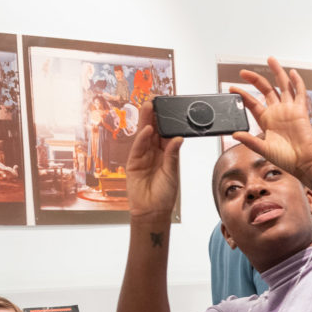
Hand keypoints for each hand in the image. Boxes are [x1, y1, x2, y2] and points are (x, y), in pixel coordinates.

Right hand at [126, 101, 182, 221]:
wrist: (152, 211)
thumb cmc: (164, 195)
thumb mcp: (172, 173)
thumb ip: (172, 155)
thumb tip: (178, 139)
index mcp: (166, 154)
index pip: (165, 133)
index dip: (165, 121)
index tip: (167, 108)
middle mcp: (154, 153)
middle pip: (153, 131)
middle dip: (153, 116)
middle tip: (154, 100)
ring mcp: (142, 157)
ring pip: (143, 136)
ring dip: (145, 122)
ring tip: (148, 107)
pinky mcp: (133, 163)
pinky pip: (137, 148)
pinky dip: (141, 139)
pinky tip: (146, 130)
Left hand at [231, 57, 311, 181]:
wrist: (303, 162)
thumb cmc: (286, 159)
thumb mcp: (264, 149)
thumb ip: (250, 141)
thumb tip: (235, 134)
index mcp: (266, 121)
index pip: (251, 103)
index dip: (242, 95)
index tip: (232, 88)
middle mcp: (277, 112)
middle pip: (265, 90)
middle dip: (255, 79)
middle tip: (243, 72)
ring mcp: (289, 110)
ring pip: (282, 86)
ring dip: (277, 73)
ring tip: (271, 60)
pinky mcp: (300, 110)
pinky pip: (299, 93)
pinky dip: (297, 82)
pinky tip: (292, 73)